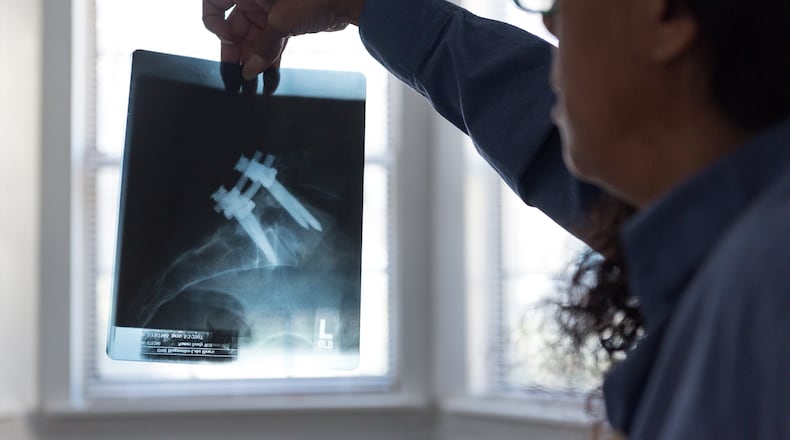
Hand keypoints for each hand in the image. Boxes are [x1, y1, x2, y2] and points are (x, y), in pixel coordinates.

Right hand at [203, 0, 366, 79]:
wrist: (347, 0)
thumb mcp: (281, 22)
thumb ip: (262, 47)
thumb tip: (249, 71)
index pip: (215, 4)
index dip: (215, 23)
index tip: (226, 39)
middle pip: (235, 26)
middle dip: (235, 52)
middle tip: (235, 77)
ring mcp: (271, 10)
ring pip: (253, 37)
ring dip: (252, 60)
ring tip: (250, 84)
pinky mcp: (286, 23)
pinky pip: (271, 42)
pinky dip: (269, 58)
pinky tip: (267, 78)